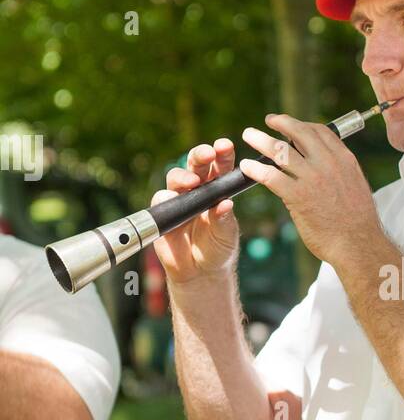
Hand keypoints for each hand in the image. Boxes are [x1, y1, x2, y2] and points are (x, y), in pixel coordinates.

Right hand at [150, 139, 239, 285]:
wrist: (200, 273)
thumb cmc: (218, 249)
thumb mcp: (226, 235)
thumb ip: (224, 220)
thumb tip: (225, 204)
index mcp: (218, 189)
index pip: (220, 166)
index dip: (223, 154)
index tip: (226, 146)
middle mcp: (197, 189)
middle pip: (196, 164)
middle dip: (201, 155)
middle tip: (208, 153)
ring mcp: (179, 199)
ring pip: (176, 177)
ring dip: (183, 176)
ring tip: (193, 182)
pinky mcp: (163, 212)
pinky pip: (161, 199)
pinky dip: (167, 199)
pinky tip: (173, 201)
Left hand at [239, 115, 379, 265]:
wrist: (358, 244)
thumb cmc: (358, 222)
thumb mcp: (355, 186)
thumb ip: (339, 172)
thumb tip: (326, 167)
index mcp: (344, 159)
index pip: (320, 131)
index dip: (302, 124)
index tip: (291, 126)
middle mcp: (328, 164)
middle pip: (299, 132)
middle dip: (280, 122)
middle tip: (269, 120)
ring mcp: (312, 179)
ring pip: (280, 150)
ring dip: (261, 139)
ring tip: (249, 135)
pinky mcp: (298, 196)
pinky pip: (271, 176)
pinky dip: (255, 169)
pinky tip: (246, 167)